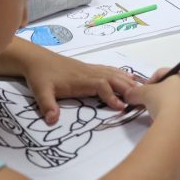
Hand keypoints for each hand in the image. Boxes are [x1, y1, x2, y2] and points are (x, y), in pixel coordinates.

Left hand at [22, 50, 139, 124]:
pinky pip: (110, 71)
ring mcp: (91, 69)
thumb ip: (47, 105)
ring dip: (128, 81)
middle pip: (113, 78)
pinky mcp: (90, 69)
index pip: (102, 86)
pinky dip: (122, 74)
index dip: (112, 96)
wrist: (36, 59)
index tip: (122, 108)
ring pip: (114, 74)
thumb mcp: (40, 91)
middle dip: (128, 88)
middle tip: (143, 99)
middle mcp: (90, 73)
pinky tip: (130, 78)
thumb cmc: (40, 76)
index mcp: (81, 80)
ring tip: (143, 89)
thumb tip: (52, 120)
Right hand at [124, 68, 179, 127]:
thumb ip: (134, 93)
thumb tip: (128, 95)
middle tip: (149, 104)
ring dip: (168, 108)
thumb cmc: (163, 102)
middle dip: (159, 95)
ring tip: (158, 117)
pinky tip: (169, 126)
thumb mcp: (143, 94)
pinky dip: (177, 120)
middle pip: (173, 89)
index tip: (142, 91)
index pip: (162, 73)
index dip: (150, 80)